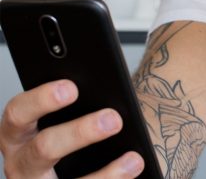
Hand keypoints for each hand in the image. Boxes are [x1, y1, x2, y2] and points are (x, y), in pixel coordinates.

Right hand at [0, 80, 143, 177]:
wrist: (84, 157)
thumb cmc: (76, 124)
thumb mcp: (70, 111)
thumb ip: (81, 100)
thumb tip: (109, 89)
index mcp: (19, 132)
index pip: (18, 112)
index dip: (41, 99)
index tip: (72, 88)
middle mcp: (21, 162)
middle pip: (43, 148)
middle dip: (79, 133)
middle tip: (113, 119)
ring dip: (105, 175)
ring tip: (134, 160)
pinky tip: (133, 169)